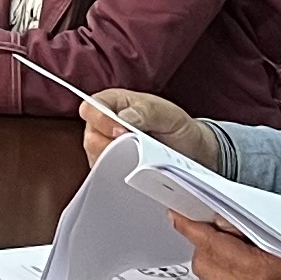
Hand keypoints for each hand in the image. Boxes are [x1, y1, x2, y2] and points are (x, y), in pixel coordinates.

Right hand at [76, 87, 217, 167]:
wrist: (190, 152)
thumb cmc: (176, 127)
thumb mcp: (168, 113)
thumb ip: (145, 112)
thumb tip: (122, 119)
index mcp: (114, 103)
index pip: (91, 108)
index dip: (101, 120)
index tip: (121, 132)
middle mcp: (104, 126)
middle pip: (90, 138)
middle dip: (111, 146)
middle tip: (134, 149)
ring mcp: (106, 149)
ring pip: (96, 159)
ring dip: (117, 162)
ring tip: (140, 160)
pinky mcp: (111, 169)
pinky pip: (106, 175)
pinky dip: (120, 176)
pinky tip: (136, 173)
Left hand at [167, 211, 280, 279]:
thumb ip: (249, 226)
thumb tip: (221, 218)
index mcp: (260, 272)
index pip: (211, 246)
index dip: (190, 227)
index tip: (178, 215)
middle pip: (203, 264)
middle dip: (201, 241)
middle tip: (211, 222)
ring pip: (208, 278)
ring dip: (210, 256)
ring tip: (227, 239)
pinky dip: (221, 270)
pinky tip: (236, 256)